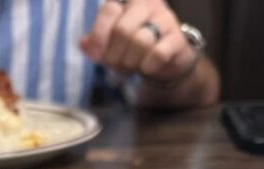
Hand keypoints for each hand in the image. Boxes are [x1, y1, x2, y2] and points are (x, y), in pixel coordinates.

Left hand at [80, 0, 195, 81]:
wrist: (163, 59)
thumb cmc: (129, 47)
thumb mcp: (108, 44)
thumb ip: (93, 42)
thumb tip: (84, 44)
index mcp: (127, 1)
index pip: (109, 11)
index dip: (98, 36)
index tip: (96, 55)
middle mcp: (148, 4)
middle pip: (122, 30)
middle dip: (114, 55)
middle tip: (115, 64)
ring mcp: (166, 19)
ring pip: (141, 42)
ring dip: (130, 62)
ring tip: (131, 66)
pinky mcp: (179, 37)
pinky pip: (158, 54)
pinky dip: (147, 66)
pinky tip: (147, 67)